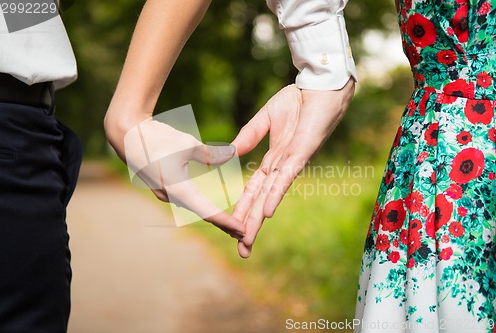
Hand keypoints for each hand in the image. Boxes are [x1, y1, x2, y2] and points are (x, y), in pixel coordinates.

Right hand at [105, 116, 244, 239]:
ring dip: (210, 214)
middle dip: (222, 223)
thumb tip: (233, 153)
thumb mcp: (187, 143)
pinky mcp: (160, 186)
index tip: (242, 231)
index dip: (227, 222)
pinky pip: (182, 199)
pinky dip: (198, 205)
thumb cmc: (156, 137)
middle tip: (242, 233)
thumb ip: (211, 153)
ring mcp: (163, 192)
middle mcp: (170, 195)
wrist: (126, 133)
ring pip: (191, 207)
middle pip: (201, 213)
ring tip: (228, 222)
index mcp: (178, 188)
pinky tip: (205, 205)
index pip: (208, 211)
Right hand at [232, 79, 354, 257]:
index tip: (232, 228)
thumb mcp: (265, 119)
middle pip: (262, 201)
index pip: (254, 190)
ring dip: (259, 219)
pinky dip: (276, 194)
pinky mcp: (302, 153)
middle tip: (242, 252)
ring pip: (271, 196)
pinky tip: (268, 212)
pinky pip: (286, 176)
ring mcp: (292, 162)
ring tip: (248, 240)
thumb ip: (249, 136)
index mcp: (274, 160)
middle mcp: (282, 167)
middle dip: (251, 226)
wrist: (320, 85)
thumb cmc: (298, 100)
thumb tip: (230, 152)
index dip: (243, 209)